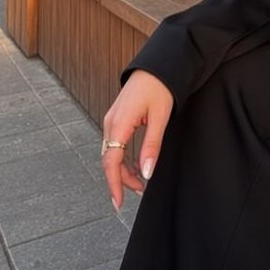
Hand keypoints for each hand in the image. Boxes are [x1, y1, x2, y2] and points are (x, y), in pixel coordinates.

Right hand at [101, 69, 173, 210]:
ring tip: (140, 180)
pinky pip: (114, 144)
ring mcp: (112, 119)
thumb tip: (146, 173)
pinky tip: (134, 164)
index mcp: (119, 123)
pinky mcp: (116, 118)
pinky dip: (122, 158)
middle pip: (109, 160)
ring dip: (123, 169)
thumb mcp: (159, 118)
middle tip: (139, 191)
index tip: (119, 203)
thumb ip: (151, 147)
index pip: (111, 162)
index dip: (114, 184)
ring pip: (111, 153)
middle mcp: (110, 122)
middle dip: (121, 179)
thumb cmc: (160, 87)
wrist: (157, 66)